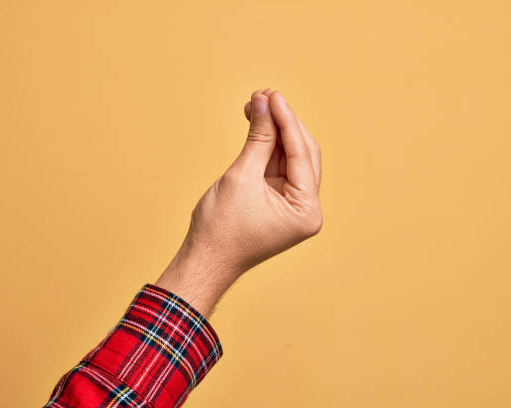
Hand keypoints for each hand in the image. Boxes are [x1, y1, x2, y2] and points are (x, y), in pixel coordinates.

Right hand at [156, 89, 321, 315]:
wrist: (204, 260)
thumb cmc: (221, 229)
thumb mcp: (241, 177)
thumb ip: (258, 139)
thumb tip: (263, 103)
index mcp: (307, 210)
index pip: (302, 154)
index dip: (286, 121)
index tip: (272, 95)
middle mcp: (307, 208)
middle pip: (302, 153)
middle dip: (282, 123)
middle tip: (263, 96)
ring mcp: (294, 206)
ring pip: (289, 157)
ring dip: (273, 131)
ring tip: (254, 104)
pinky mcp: (279, 202)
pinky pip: (277, 167)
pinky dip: (266, 147)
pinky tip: (256, 123)